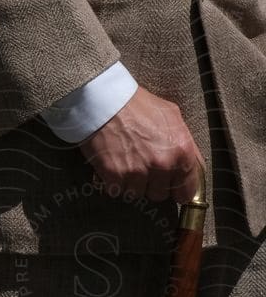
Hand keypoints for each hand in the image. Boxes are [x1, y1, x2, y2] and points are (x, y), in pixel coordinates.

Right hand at [79, 86, 202, 204]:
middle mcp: (163, 165)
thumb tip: (192, 164)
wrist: (104, 101)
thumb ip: (186, 143)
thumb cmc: (138, 105)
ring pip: (137, 194)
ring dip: (131, 184)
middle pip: (159, 195)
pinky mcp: (114, 174)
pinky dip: (113, 182)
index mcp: (182, 151)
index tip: (171, 190)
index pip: (187, 190)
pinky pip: (116, 190)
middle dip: (152, 185)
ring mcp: (137, 171)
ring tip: (125, 166)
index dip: (178, 191)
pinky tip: (112, 167)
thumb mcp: (172, 116)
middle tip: (142, 170)